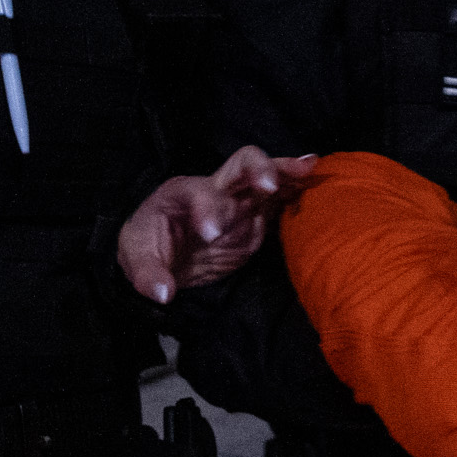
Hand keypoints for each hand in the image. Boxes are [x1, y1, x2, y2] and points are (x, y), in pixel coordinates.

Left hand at [117, 148, 319, 303]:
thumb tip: (163, 293)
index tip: (211, 235)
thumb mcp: (137, 259)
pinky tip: (319, 182)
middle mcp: (216, 188)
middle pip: (241, 163)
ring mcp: (242, 201)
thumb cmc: (151, 246)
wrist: (168, 252)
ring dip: (287, 172)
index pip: (201, 193)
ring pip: (267, 175)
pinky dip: (300, 189)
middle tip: (268, 185)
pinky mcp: (259, 217)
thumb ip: (148, 274)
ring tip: (311, 170)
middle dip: (257, 170)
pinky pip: (283, 198)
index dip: (209, 210)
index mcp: (183, 194)